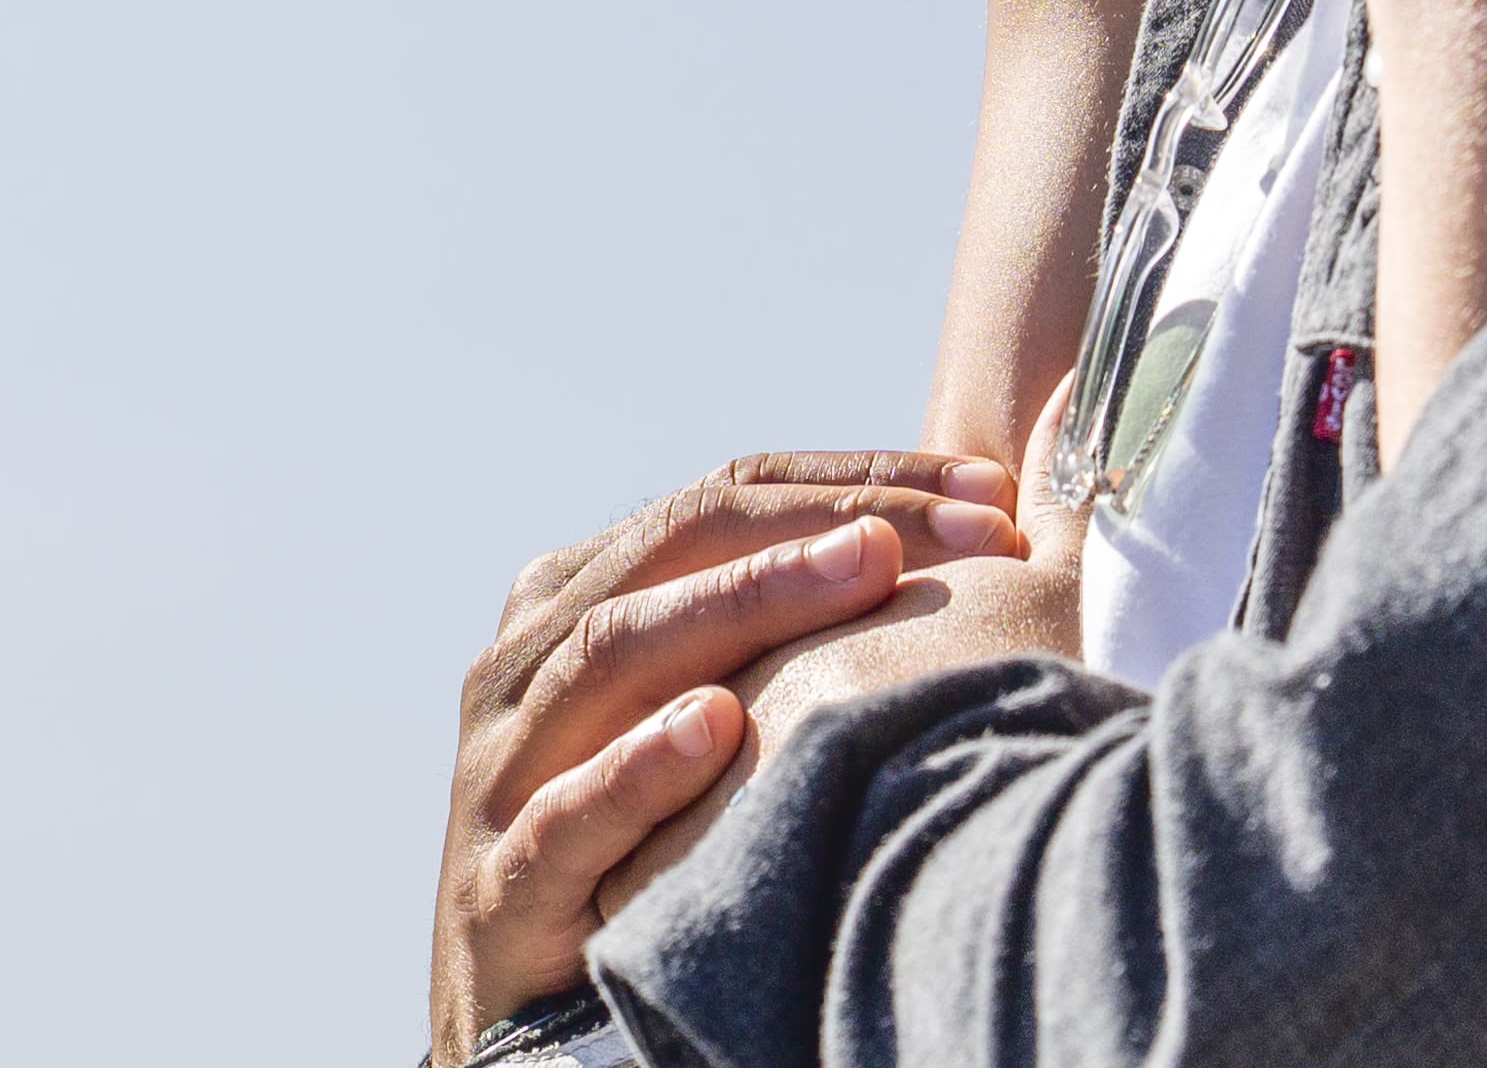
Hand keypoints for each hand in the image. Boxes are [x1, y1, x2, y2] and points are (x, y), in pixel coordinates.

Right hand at [431, 450, 1021, 1058]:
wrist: (526, 1008)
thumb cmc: (647, 844)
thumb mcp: (700, 711)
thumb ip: (782, 630)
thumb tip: (970, 542)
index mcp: (576, 596)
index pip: (724, 497)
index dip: (855, 477)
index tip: (987, 488)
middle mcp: (529, 659)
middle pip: (679, 548)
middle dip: (826, 524)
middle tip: (964, 524)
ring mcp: (502, 767)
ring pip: (615, 651)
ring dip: (747, 602)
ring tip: (866, 570)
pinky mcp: (499, 886)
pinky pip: (564, 814)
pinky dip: (638, 766)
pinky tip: (716, 730)